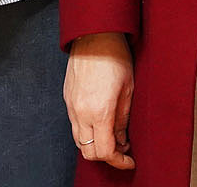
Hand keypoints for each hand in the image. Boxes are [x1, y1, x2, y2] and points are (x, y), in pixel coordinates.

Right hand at [64, 32, 135, 170]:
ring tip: (112, 135)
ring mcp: (71, 106)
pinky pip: (74, 125)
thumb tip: (121, 140)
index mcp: (100, 112)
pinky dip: (87, 131)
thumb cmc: (114, 56)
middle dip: (106, 156)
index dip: (118, 161)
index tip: (129, 160)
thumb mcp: (128, 89)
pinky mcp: (67, 99)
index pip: (105, 152)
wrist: (94, 35)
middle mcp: (81, 113)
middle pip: (89, 152)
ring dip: (95, 144)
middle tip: (122, 149)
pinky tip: (100, 122)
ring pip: (79, 141)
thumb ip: (123, 119)